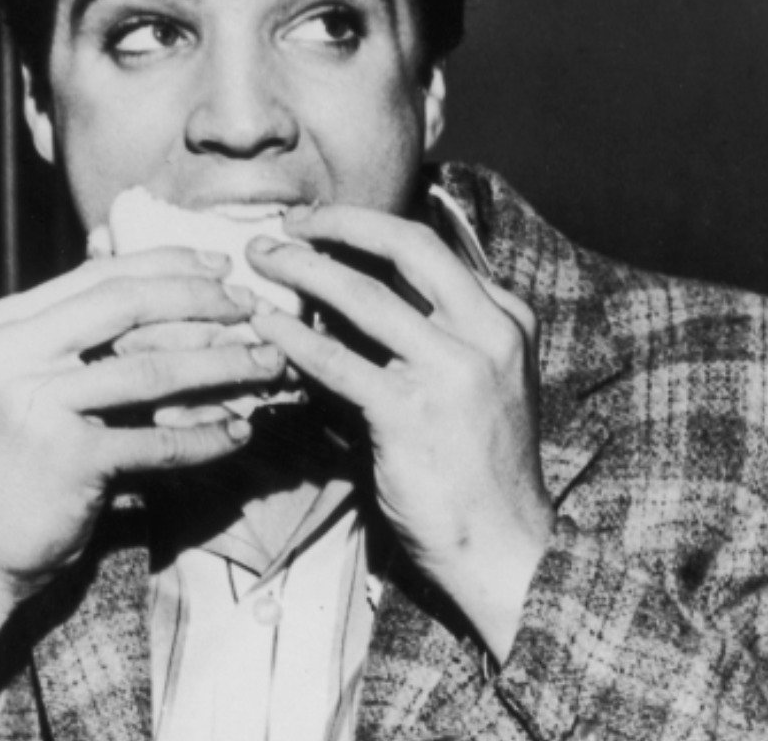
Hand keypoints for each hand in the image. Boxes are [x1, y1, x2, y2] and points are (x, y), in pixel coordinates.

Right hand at [0, 248, 283, 707]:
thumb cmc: (12, 459)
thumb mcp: (25, 378)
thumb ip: (69, 326)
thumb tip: (127, 254)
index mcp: (3, 325)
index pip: (101, 276)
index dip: (170, 265)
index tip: (224, 266)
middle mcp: (11, 355)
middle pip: (128, 307)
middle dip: (203, 303)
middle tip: (256, 311)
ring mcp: (36, 407)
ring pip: (152, 370)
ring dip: (222, 365)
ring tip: (268, 364)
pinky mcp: (67, 460)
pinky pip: (158, 439)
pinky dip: (206, 436)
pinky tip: (240, 432)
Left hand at [247, 205, 553, 660]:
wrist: (504, 544)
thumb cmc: (480, 467)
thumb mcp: (482, 382)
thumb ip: (440, 334)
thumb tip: (361, 291)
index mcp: (507, 319)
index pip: (432, 248)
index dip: (369, 226)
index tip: (324, 224)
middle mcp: (488, 333)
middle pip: (407, 247)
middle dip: (339, 223)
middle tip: (287, 223)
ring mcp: (453, 371)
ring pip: (365, 296)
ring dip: (303, 269)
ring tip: (260, 259)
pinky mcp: (411, 414)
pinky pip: (338, 361)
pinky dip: (293, 336)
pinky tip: (265, 325)